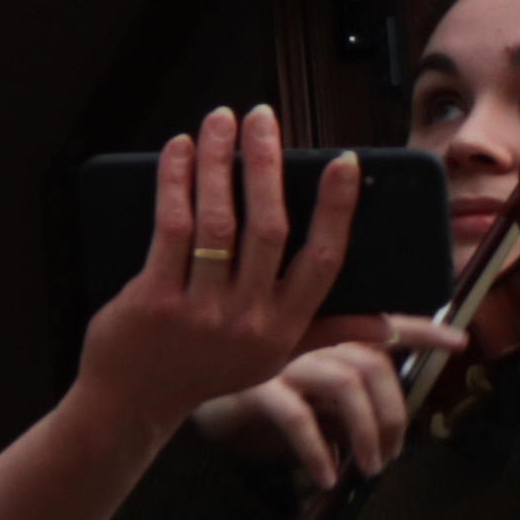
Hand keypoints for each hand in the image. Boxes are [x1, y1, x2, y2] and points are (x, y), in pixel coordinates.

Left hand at [70, 108, 365, 441]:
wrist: (133, 401)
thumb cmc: (208, 371)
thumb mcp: (275, 359)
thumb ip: (328, 332)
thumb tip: (386, 324)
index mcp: (284, 328)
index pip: (323, 261)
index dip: (335, 209)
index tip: (343, 162)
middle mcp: (248, 319)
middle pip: (268, 228)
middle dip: (266, 164)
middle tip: (263, 117)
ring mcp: (200, 310)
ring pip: (219, 220)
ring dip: (220, 161)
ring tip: (220, 119)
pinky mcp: (155, 298)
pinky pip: (171, 227)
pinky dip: (176, 181)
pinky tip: (181, 149)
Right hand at [189, 316, 471, 491]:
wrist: (169, 384)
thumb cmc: (238, 386)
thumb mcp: (294, 381)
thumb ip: (333, 392)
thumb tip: (378, 432)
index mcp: (320, 328)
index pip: (380, 324)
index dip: (421, 330)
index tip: (459, 341)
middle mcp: (305, 334)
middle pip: (372, 362)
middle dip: (394, 411)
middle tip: (394, 452)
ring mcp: (281, 356)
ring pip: (346, 385)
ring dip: (368, 431)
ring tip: (371, 466)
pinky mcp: (254, 385)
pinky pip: (299, 417)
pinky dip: (318, 450)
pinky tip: (326, 475)